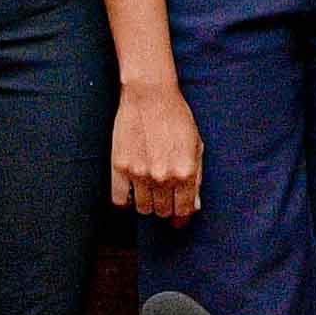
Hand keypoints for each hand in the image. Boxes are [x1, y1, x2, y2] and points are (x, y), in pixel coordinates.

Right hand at [107, 80, 203, 220]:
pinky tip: (131, 193)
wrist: (150, 96)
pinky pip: (119, 200)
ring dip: (147, 205)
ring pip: (143, 208)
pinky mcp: (119, 167)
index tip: (179, 218)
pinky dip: (126, 201)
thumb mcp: (196, 146)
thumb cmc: (177, 118)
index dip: (182, 216)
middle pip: (163, 211)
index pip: (184, 210)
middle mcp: (163, 177)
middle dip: (166, 209)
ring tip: (149, 193)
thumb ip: (196, 178)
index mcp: (185, 172)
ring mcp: (139, 174)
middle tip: (165, 200)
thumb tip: (194, 206)